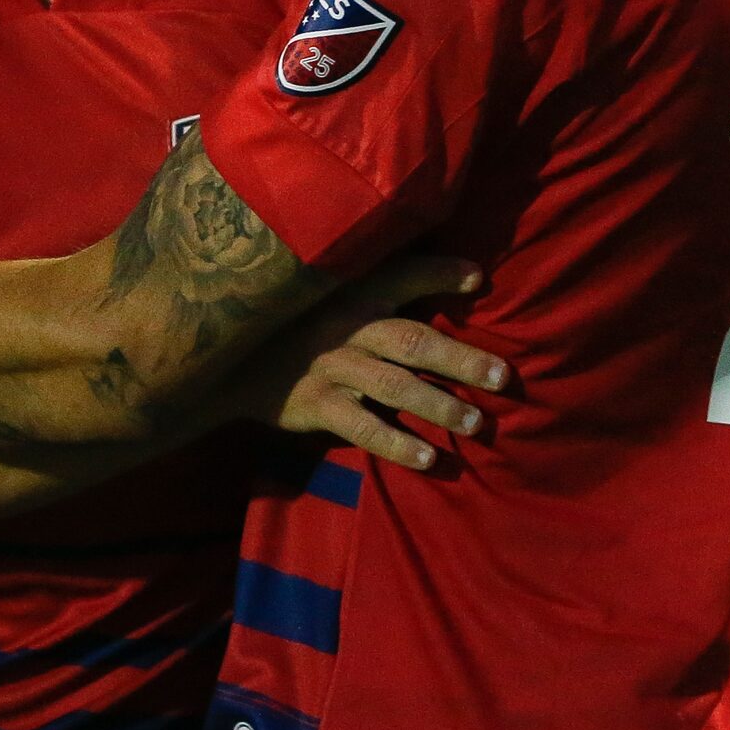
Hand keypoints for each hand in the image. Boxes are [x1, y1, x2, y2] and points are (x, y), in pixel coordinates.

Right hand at [242, 255, 504, 469]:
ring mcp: (331, 366)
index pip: (401, 275)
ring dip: (438, 404)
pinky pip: (361, 426)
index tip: (479, 276)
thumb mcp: (330, 293)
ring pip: (393, 385)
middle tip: (502, 377)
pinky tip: (427, 457)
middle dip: (460, 358)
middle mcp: (347, 325)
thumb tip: (455, 274)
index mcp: (353, 292)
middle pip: (412, 340)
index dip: (439, 272)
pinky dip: (395, 443)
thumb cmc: (297, 323)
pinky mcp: (315, 404)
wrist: (226, 359)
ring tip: (477, 422)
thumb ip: (381, 286)